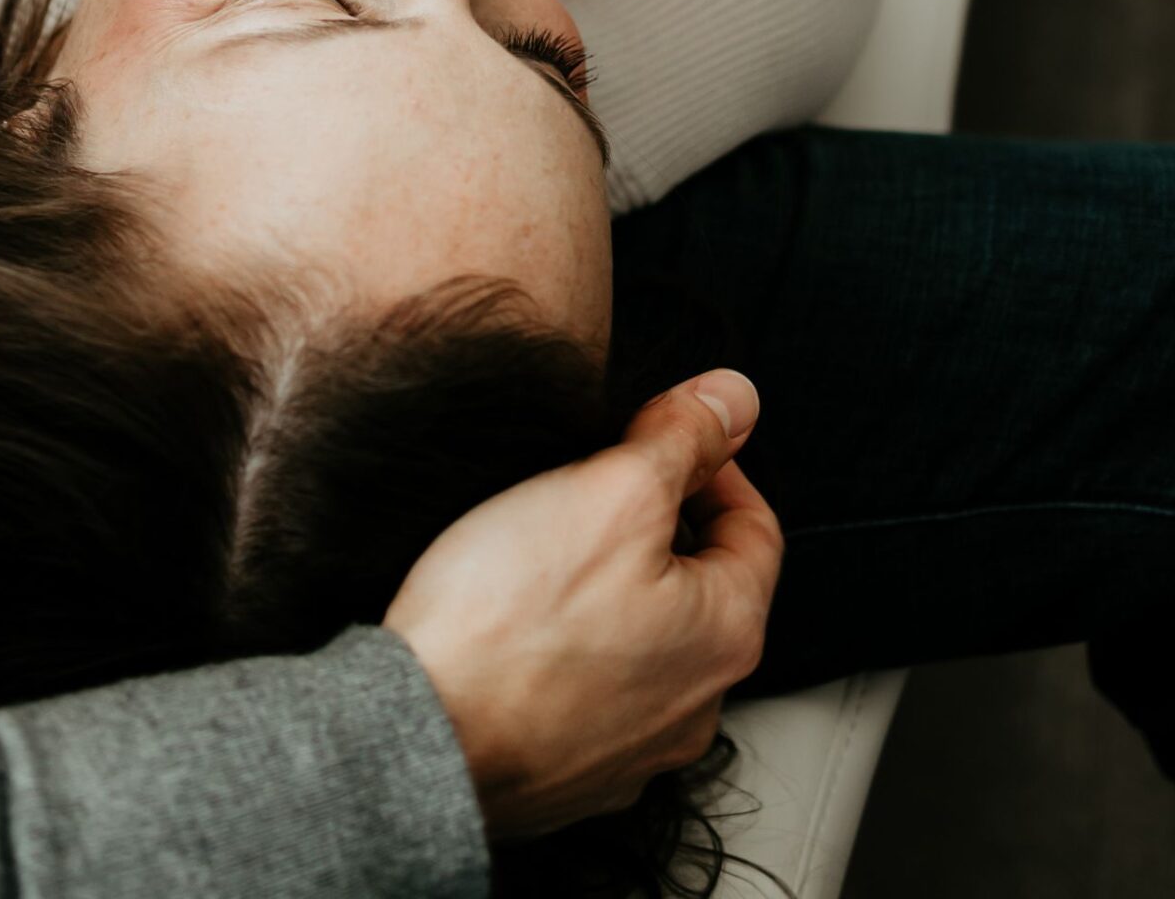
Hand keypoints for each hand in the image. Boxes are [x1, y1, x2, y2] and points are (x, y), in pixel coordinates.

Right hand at [385, 371, 779, 840]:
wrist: (418, 739)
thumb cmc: (513, 620)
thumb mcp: (612, 490)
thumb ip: (682, 437)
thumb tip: (737, 398)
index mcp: (726, 635)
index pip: (756, 528)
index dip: (715, 464)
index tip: (667, 436)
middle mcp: (696, 708)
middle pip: (700, 586)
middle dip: (658, 524)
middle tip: (596, 485)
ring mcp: (632, 753)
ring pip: (645, 642)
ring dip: (615, 589)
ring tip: (549, 549)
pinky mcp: (569, 775)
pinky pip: (588, 693)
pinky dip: (570, 651)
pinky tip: (519, 625)